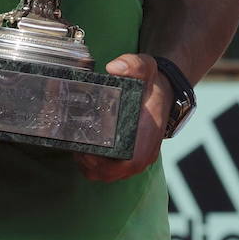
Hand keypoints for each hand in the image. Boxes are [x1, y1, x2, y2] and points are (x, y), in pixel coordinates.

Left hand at [76, 54, 169, 182]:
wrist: (164, 91)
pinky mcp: (131, 155)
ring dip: (92, 167)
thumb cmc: (152, 83)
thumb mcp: (145, 67)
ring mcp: (137, 156)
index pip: (130, 162)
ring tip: (77, 148)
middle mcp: (144, 151)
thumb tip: (113, 68)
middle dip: (92, 165)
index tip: (86, 152)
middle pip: (114, 173)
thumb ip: (132, 64)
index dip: (107, 164)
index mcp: (147, 135)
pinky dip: (97, 166)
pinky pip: (112, 170)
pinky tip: (85, 149)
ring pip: (111, 174)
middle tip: (74, 146)